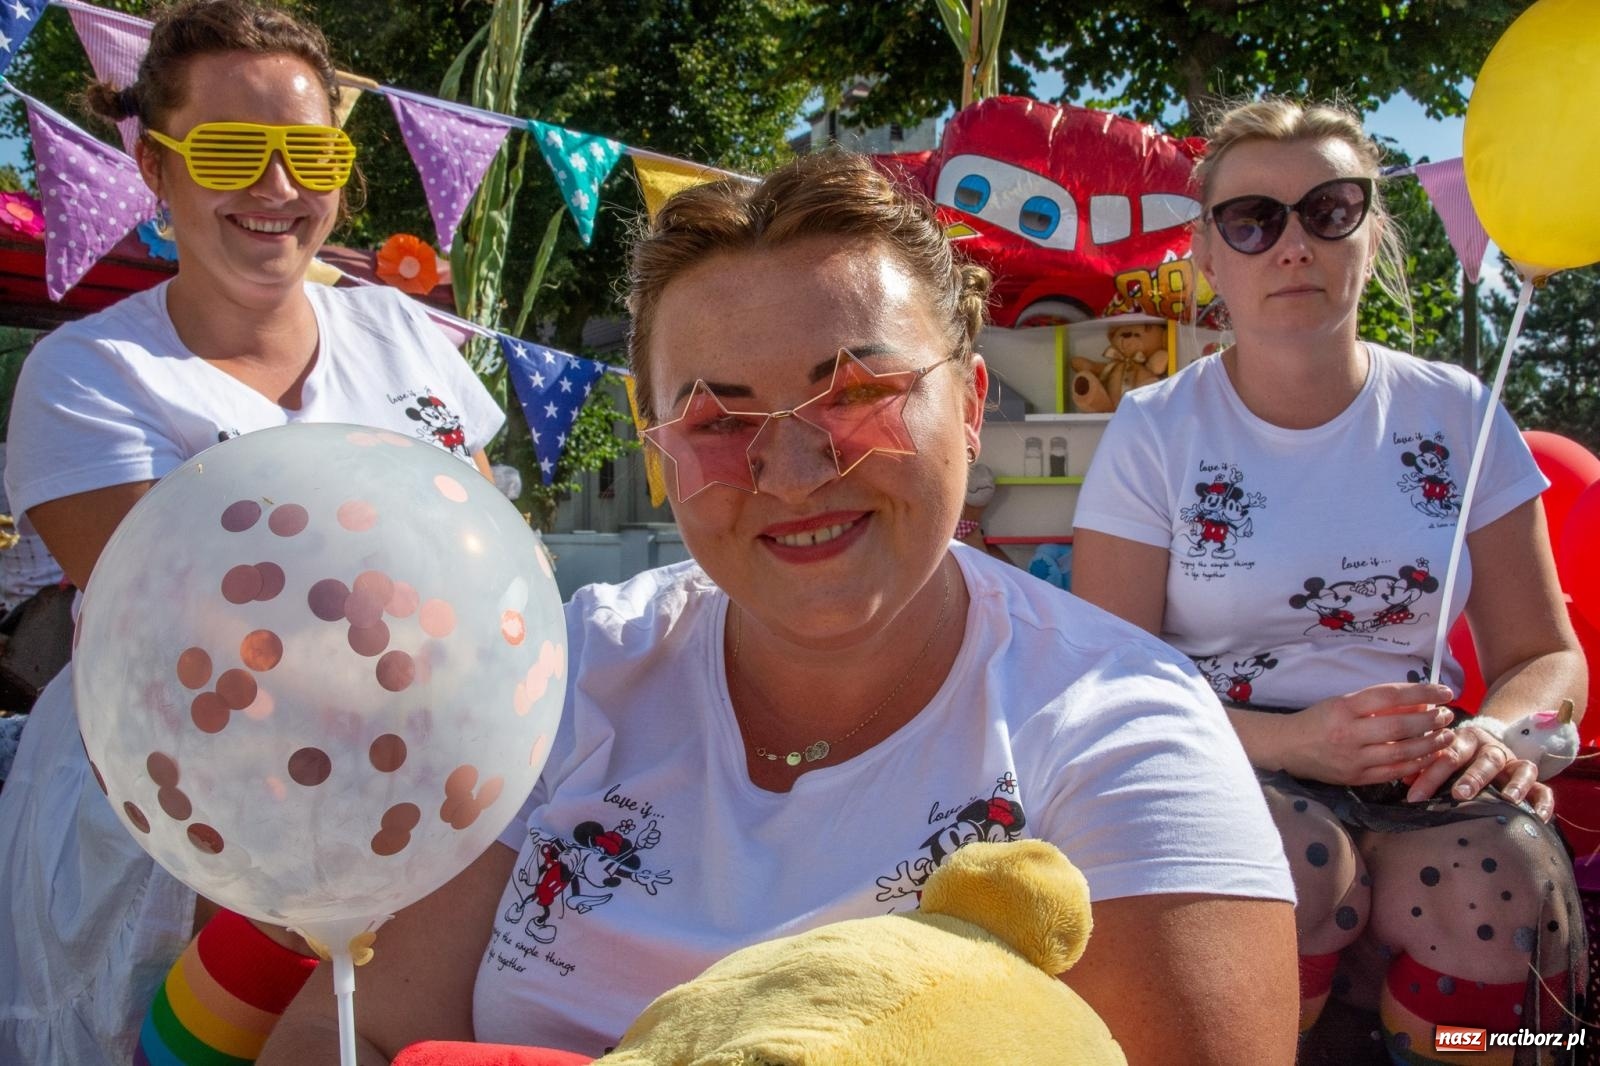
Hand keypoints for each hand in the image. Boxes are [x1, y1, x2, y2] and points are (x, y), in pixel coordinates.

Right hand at [1273, 682, 1456, 785]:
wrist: (1287, 747)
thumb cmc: (1317, 720)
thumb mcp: (1342, 703)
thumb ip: (1376, 703)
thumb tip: (1418, 704)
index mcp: (1344, 708)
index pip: (1389, 696)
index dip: (1421, 693)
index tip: (1443, 692)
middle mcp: (1348, 733)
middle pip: (1399, 726)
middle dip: (1430, 720)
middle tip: (1447, 715)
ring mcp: (1353, 759)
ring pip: (1401, 752)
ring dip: (1429, 743)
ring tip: (1446, 735)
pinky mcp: (1356, 778)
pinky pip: (1393, 772)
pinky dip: (1416, 763)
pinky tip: (1430, 755)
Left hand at [1404, 722, 1554, 821]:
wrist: (1486, 743)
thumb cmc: (1456, 757)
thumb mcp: (1441, 755)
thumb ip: (1425, 766)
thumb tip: (1403, 779)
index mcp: (1465, 740)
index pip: (1447, 754)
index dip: (1429, 776)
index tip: (1414, 797)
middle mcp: (1492, 749)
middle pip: (1485, 760)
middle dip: (1472, 777)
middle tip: (1458, 794)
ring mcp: (1514, 763)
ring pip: (1520, 768)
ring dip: (1514, 783)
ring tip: (1508, 799)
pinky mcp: (1531, 778)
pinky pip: (1543, 789)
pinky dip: (1544, 802)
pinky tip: (1539, 818)